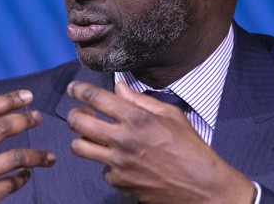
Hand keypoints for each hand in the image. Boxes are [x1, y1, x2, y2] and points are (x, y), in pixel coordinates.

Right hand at [0, 90, 55, 203]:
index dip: (8, 99)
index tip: (27, 96)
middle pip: (1, 128)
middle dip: (25, 119)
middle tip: (38, 117)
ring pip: (14, 157)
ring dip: (37, 155)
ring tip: (49, 156)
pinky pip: (12, 183)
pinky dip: (23, 177)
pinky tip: (27, 174)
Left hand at [67, 81, 254, 203]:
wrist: (200, 186)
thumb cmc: (190, 147)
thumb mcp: (171, 115)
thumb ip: (141, 100)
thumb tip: (119, 88)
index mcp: (137, 118)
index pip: (96, 98)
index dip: (79, 90)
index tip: (73, 88)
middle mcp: (123, 139)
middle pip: (79, 122)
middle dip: (74, 115)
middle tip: (78, 114)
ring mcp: (119, 163)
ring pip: (80, 147)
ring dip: (81, 140)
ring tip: (90, 137)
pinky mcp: (120, 182)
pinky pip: (102, 169)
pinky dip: (108, 164)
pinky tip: (120, 161)